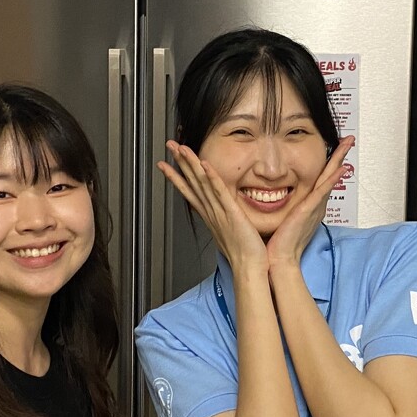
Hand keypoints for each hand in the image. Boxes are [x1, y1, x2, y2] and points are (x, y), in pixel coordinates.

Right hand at [158, 141, 267, 271]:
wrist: (249, 269)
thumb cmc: (244, 255)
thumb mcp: (230, 233)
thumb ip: (225, 220)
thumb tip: (223, 216)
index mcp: (210, 216)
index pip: (190, 191)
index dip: (177, 176)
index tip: (166, 165)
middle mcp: (211, 212)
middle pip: (191, 182)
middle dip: (179, 163)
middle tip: (169, 147)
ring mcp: (219, 212)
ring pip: (201, 183)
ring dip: (190, 164)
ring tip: (181, 149)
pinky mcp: (231, 213)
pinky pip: (219, 192)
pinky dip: (212, 177)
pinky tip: (204, 164)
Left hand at [266, 136, 354, 267]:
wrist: (278, 259)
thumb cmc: (278, 244)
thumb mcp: (282, 219)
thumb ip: (282, 207)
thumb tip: (271, 196)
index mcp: (309, 206)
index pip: (321, 179)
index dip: (329, 164)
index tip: (334, 150)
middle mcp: (315, 205)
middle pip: (330, 175)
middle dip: (339, 156)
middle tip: (349, 140)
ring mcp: (314, 207)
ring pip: (329, 178)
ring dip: (339, 160)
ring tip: (348, 144)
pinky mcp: (309, 210)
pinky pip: (323, 190)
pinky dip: (332, 178)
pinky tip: (340, 167)